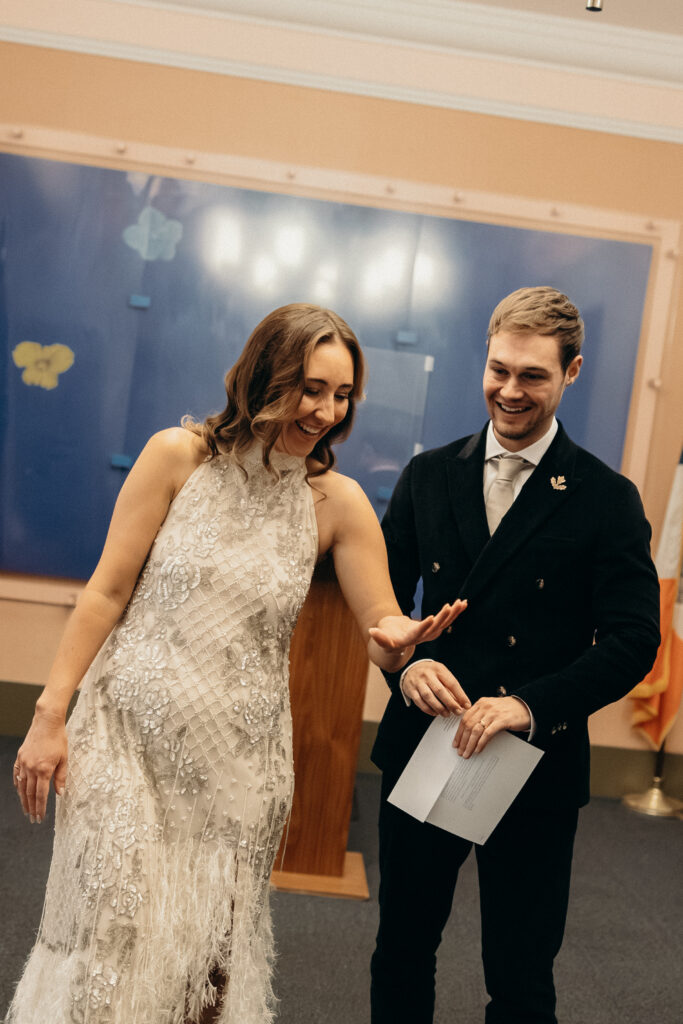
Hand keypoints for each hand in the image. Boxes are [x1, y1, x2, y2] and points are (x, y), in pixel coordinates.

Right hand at [13, 707, 68, 822]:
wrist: (47, 722)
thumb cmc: (58, 739)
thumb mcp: (64, 758)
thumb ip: (61, 777)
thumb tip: (60, 794)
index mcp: (44, 770)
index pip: (41, 795)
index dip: (41, 808)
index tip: (40, 818)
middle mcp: (31, 768)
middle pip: (29, 794)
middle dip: (32, 808)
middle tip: (33, 819)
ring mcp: (23, 763)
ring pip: (22, 786)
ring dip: (23, 800)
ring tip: (26, 810)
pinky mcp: (20, 757)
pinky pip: (17, 775)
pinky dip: (18, 785)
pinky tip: (19, 792)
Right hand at [368, 600, 467, 652]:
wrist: (395, 643)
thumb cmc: (387, 640)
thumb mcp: (383, 640)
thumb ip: (379, 638)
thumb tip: (371, 632)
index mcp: (410, 639)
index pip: (419, 633)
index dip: (425, 626)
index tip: (432, 618)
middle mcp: (423, 637)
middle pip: (435, 628)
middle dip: (443, 617)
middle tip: (450, 606)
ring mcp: (429, 633)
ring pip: (444, 623)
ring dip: (453, 613)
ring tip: (461, 603)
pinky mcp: (434, 628)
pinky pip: (446, 620)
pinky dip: (454, 612)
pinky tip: (463, 604)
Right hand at [401, 660, 470, 717]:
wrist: (412, 669)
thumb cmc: (432, 674)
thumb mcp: (442, 674)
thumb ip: (450, 686)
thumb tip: (461, 703)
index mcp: (438, 669)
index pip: (451, 683)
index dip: (460, 695)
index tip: (467, 705)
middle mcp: (427, 675)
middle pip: (440, 691)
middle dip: (451, 703)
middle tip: (458, 712)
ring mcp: (418, 682)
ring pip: (429, 697)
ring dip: (439, 708)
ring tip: (447, 714)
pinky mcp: (411, 690)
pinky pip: (420, 702)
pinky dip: (428, 710)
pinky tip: (435, 713)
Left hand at [453, 696, 530, 757]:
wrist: (526, 707)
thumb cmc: (508, 710)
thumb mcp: (491, 709)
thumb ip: (480, 716)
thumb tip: (468, 732)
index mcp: (480, 703)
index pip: (465, 719)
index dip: (459, 732)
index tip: (456, 743)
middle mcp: (485, 707)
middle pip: (468, 725)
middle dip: (463, 740)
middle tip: (460, 751)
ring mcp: (493, 713)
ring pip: (476, 730)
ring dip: (470, 744)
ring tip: (467, 753)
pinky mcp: (502, 720)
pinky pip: (487, 733)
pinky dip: (481, 743)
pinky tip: (478, 749)